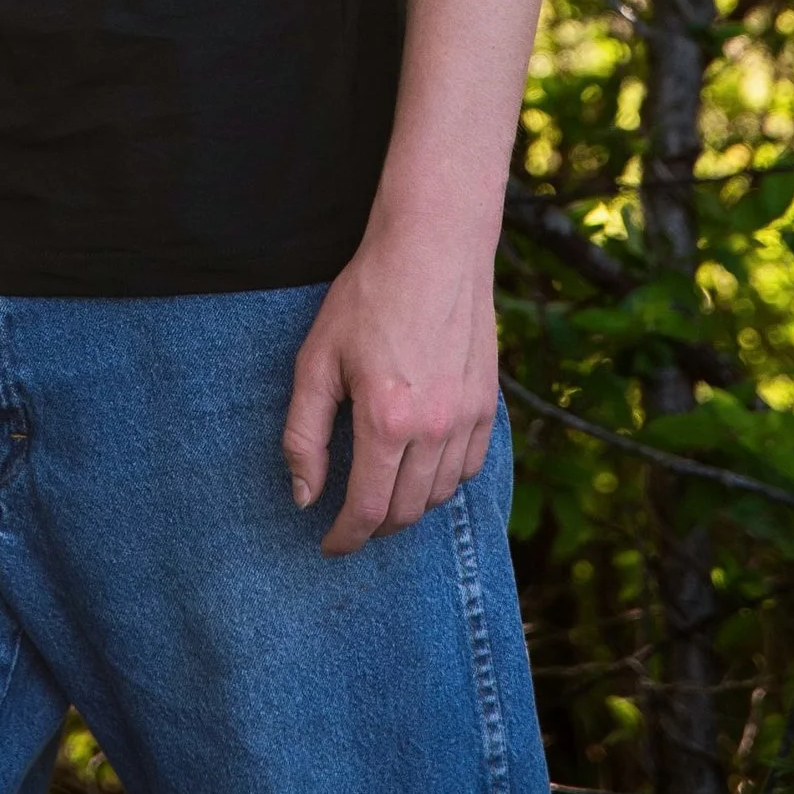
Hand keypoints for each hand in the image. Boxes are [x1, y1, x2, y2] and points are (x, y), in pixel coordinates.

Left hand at [282, 224, 499, 556]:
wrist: (432, 247)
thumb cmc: (368, 296)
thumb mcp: (317, 359)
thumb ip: (305, 434)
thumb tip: (305, 496)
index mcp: (386, 421)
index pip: (368, 509)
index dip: (345, 537)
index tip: (329, 546)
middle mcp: (434, 429)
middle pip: (407, 511)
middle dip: (376, 526)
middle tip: (352, 522)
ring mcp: (468, 418)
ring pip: (440, 494)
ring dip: (410, 507)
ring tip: (384, 496)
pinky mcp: (489, 403)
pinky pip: (470, 467)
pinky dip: (445, 481)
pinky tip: (422, 469)